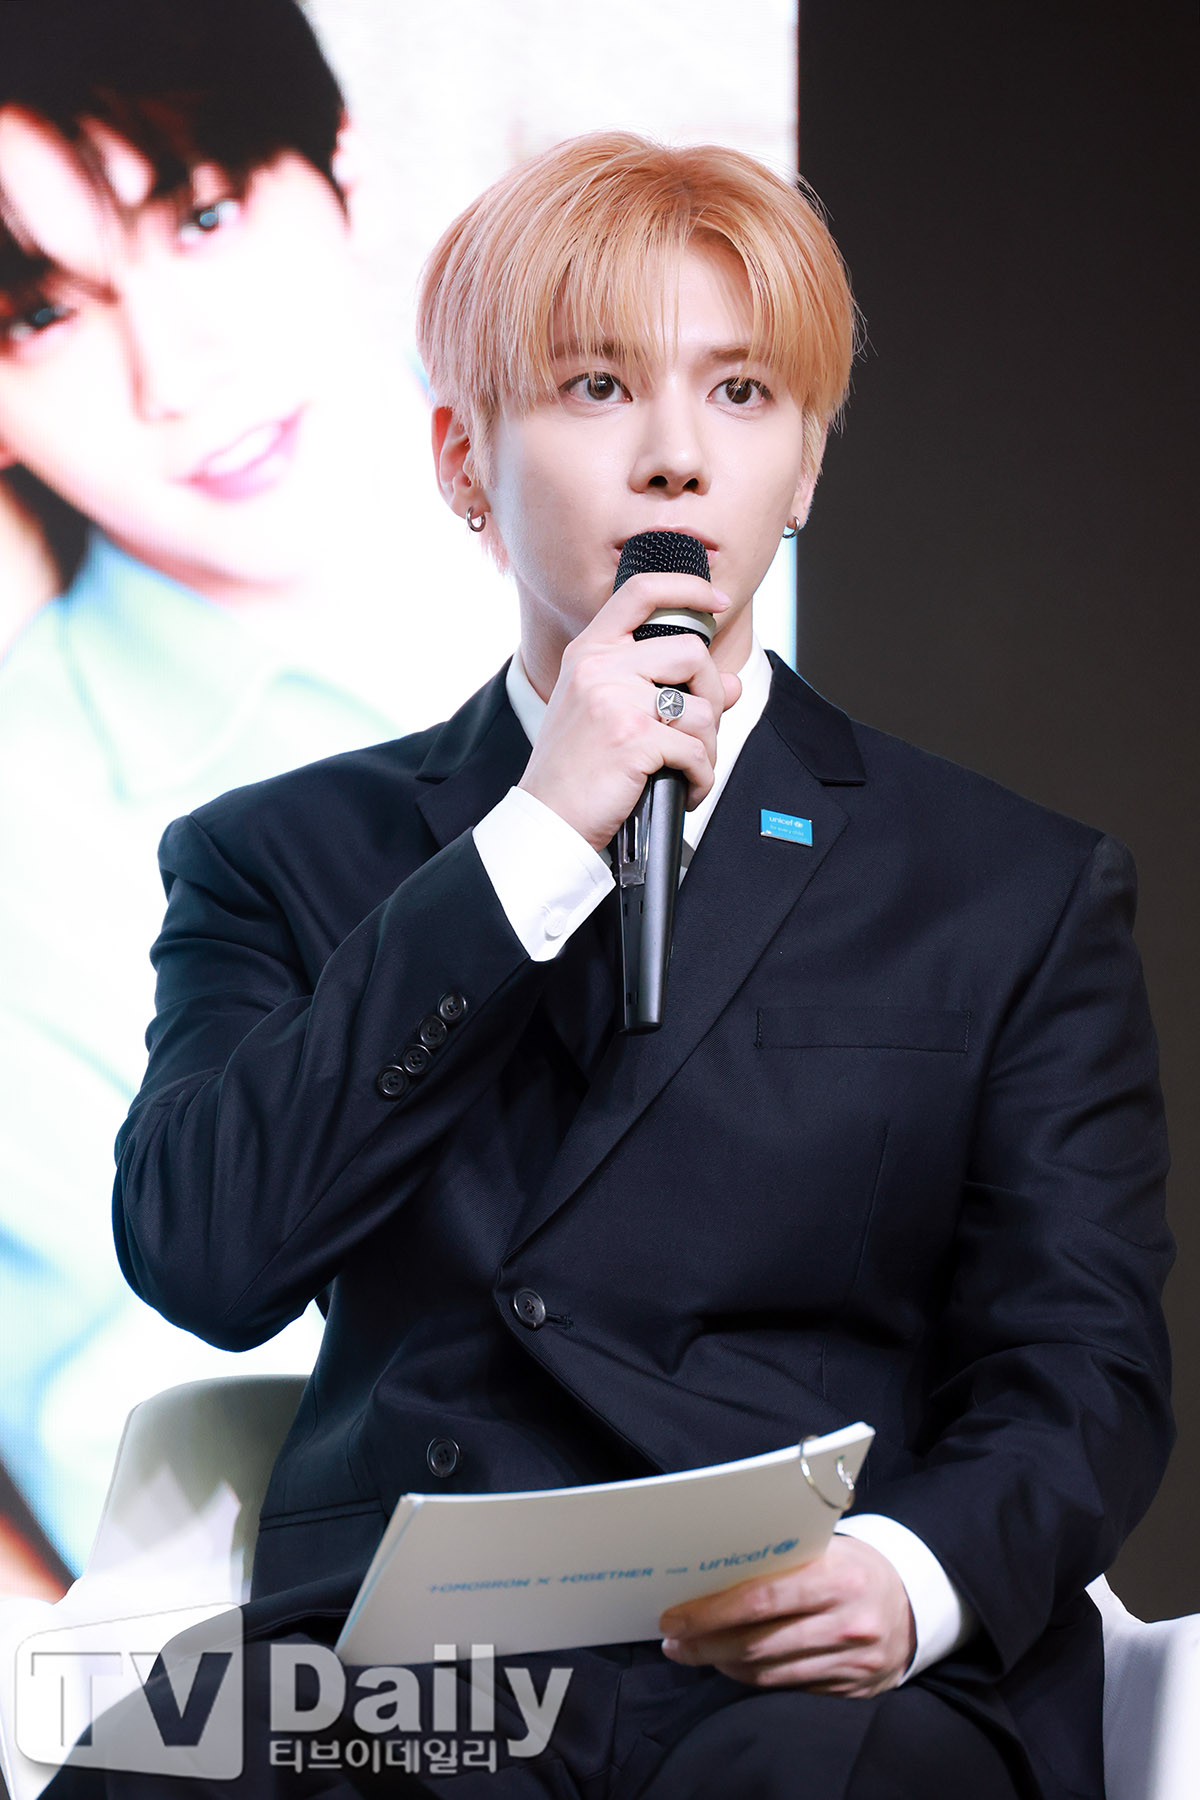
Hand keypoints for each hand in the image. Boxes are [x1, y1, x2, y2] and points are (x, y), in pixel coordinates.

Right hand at [518, 573, 741, 851]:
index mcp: (590, 653)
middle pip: (691, 653)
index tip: (717, 600)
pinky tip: (684, 790)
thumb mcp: (608, 713)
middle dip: (712, 694)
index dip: (687, 587)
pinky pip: (696, 752)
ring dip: (707, 748)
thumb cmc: (575, 769)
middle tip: (700, 730)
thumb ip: (665, 688)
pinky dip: (700, 778)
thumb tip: (730, 684)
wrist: (547, 819)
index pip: (641, 591)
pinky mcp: (634, 739)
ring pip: (703, 709)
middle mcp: (601, 668)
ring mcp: (616, 701)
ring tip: (688, 769)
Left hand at [658, 1536, 915, 1696]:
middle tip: (674, 1640)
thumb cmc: (855, 1566)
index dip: (712, 1611)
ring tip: (695, 1652)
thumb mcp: (828, 1547)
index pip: (762, 1599)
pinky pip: (789, 1689)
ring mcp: (851, 1662)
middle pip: (758, 1643)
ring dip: (723, 1664)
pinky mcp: (851, 1689)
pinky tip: (734, 1665)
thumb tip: (714, 1569)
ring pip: (769, 1673)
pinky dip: (755, 1678)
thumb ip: (782, 1558)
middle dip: (706, 1644)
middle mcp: (846, 1623)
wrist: (915, 1602)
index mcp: (837, 1577)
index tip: (675, 1617)